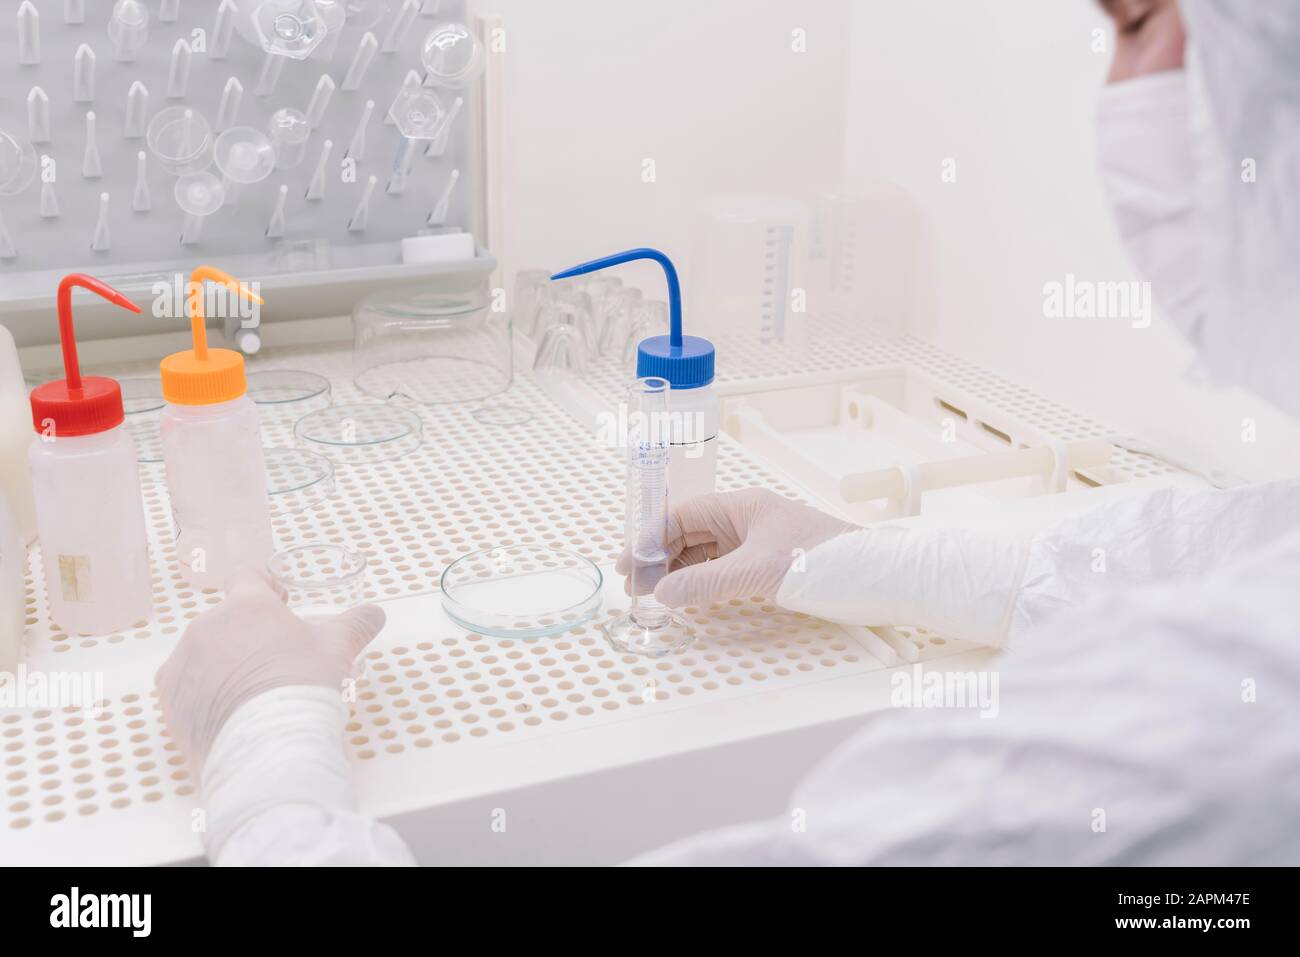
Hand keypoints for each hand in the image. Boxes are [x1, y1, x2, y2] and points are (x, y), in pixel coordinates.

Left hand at [155, 567, 385, 768]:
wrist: (268, 746)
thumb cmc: (304, 686)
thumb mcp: (337, 649)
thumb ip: (355, 624)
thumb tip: (375, 613)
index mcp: (246, 605)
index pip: (246, 576)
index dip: (265, 589)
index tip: (279, 606)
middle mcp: (206, 625)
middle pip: (226, 620)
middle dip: (247, 634)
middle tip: (274, 661)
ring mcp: (182, 662)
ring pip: (204, 653)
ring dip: (222, 663)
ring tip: (251, 693)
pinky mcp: (168, 697)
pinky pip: (185, 685)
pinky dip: (203, 693)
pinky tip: (228, 712)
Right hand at [617, 489, 857, 607]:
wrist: (882, 579)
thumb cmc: (828, 563)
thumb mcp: (760, 574)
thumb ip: (707, 584)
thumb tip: (662, 594)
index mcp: (742, 506)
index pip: (682, 516)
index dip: (649, 539)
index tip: (627, 565)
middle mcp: (747, 520)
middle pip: (689, 534)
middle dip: (659, 558)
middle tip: (635, 588)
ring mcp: (758, 543)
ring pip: (705, 553)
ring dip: (677, 572)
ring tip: (654, 596)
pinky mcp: (770, 566)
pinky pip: (723, 570)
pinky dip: (701, 583)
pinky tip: (688, 597)